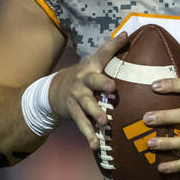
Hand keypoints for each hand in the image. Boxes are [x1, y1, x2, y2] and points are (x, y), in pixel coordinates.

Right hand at [48, 31, 128, 149]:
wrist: (52, 92)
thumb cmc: (83, 76)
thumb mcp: (93, 63)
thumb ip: (110, 51)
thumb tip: (126, 34)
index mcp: (91, 67)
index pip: (103, 52)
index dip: (113, 44)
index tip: (123, 37)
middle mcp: (83, 80)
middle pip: (93, 81)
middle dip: (102, 84)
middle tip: (113, 89)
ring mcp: (77, 97)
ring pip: (86, 105)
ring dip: (95, 113)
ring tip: (105, 121)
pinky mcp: (73, 112)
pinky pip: (82, 124)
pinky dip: (89, 135)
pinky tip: (96, 145)